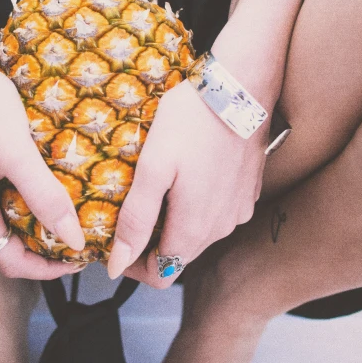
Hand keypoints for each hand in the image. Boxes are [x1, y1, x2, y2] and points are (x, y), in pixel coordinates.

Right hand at [0, 15, 85, 279]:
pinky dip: (17, 194)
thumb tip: (73, 240)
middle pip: (2, 241)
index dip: (46, 268)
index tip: (79, 259)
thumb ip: (44, 198)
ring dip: (30, 217)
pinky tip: (39, 177)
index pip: (8, 262)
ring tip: (65, 207)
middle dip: (40, 243)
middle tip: (77, 232)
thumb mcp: (17, 154)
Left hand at [106, 78, 268, 287]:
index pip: (159, 274)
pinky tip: (183, 176)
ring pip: (196, 234)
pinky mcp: (247, 193)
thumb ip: (136, 220)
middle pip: (177, 255)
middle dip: (149, 241)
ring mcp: (238, 211)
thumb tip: (119, 266)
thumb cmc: (191, 122)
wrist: (240, 87)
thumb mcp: (153, 168)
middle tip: (126, 209)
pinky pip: (215, 213)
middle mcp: (221, 228)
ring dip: (172, 222)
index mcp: (194, 229)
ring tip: (153, 187)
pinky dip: (194, 205)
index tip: (113, 242)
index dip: (132, 265)